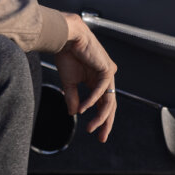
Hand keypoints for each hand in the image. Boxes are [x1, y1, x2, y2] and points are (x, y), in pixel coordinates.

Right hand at [55, 13, 117, 141]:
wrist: (65, 37)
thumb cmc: (66, 55)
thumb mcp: (69, 82)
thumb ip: (73, 98)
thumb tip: (74, 114)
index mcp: (97, 80)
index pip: (103, 103)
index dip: (100, 119)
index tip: (95, 132)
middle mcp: (105, 77)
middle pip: (110, 105)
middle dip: (106, 122)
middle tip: (101, 137)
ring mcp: (108, 73)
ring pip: (108, 100)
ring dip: (100, 116)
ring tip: (91, 127)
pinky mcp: (107, 68)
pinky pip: (101, 90)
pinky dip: (92, 101)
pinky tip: (83, 109)